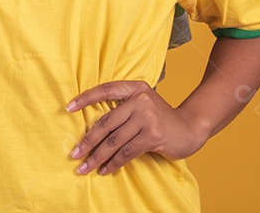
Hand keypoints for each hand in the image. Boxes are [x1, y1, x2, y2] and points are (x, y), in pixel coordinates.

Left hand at [66, 80, 210, 175]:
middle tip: (75, 154)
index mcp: (135, 88)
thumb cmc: (161, 118)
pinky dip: (113, 163)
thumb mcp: (143, 104)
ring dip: (97, 157)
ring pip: (114, 141)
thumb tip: (93, 127)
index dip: (86, 98)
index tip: (68, 108)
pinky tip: (105, 170)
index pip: (106, 90)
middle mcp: (140, 100)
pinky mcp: (153, 136)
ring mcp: (147, 118)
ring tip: (85, 167)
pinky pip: (126, 152)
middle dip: (88, 141)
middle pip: (106, 123)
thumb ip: (123, 109)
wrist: (190, 127)